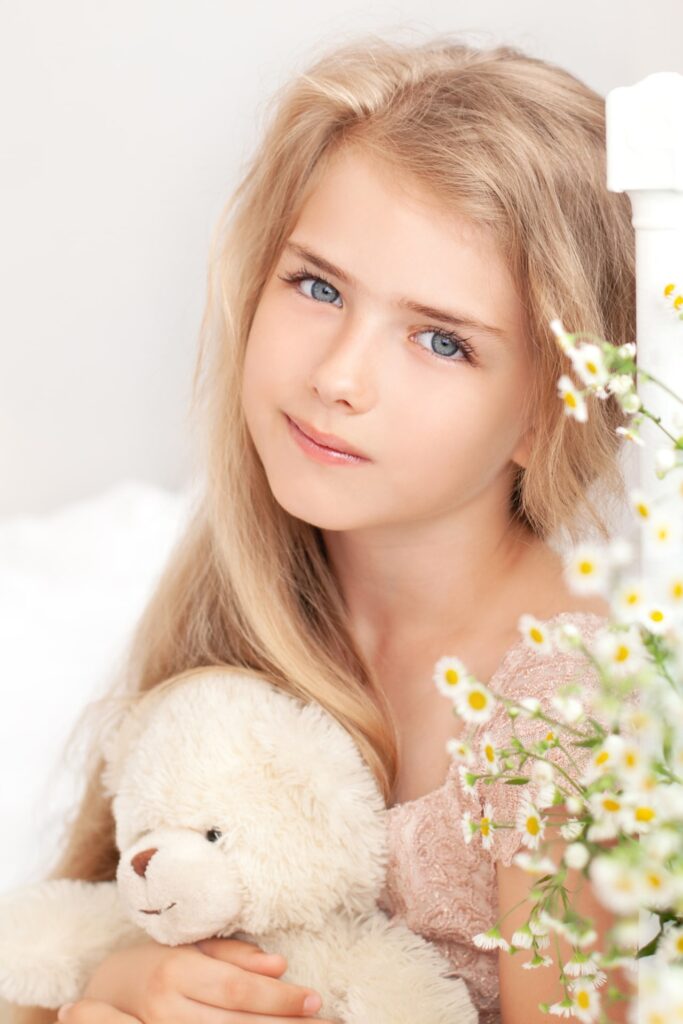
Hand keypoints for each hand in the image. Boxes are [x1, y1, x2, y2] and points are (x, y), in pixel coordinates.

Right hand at [58, 935, 335, 1023]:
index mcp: (177, 970)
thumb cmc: (157, 962)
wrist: (103, 992)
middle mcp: (166, 1007)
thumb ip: (235, 954)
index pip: (237, 989)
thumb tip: (279, 964)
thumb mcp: (191, 946)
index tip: (315, 1000)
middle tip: (326, 1022)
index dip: (278, 998)